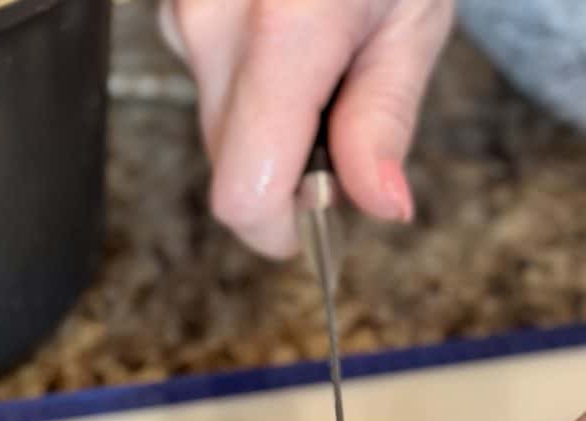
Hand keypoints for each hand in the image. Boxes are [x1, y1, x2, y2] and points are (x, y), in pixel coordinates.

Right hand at [158, 0, 454, 257]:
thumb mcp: (414, 18)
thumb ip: (384, 120)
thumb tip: (377, 206)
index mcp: (285, 29)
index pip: (245, 190)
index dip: (274, 229)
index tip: (303, 233)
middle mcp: (211, 22)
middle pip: (228, 165)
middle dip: (280, 171)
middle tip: (337, 124)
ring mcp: (181, 14)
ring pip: (216, 128)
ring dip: (265, 125)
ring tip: (317, 60)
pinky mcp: (171, 10)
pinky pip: (207, 84)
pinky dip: (247, 87)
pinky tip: (284, 36)